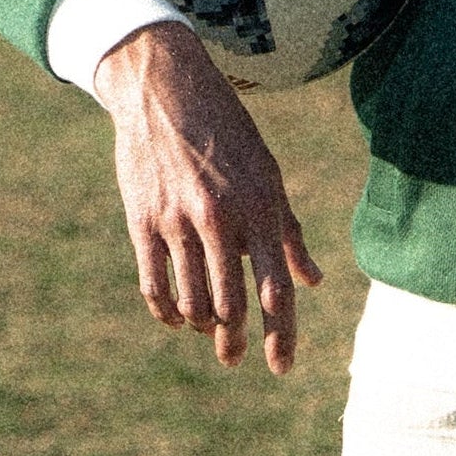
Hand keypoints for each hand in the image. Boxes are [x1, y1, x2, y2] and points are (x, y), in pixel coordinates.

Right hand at [92, 23, 321, 373]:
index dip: (282, 334)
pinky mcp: (142, 220)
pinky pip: (154, 284)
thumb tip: (312, 280)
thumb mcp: (267, 172)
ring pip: (192, 301)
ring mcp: (178, 221)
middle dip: (235, 341)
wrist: (164, 88)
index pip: (278, 287)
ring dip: (201, 325)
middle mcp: (221, 219)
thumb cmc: (227, 131)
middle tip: (234, 359)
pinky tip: (174, 317)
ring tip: (207, 329)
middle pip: (233, 304)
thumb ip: (288, 230)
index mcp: (261, 207)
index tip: (282, 367)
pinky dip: (166, 310)